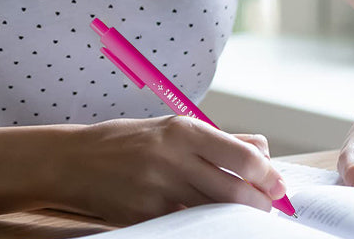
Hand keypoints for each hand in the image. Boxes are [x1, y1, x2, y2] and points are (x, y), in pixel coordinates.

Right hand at [53, 116, 285, 224]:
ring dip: (238, 216)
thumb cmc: (128, 141)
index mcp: (182, 131)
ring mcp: (159, 192)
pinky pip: (189, 225)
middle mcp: (173, 159)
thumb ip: (217, 140)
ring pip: (216, 212)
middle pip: (236, 191)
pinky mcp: (146, 218)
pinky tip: (211, 221)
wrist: (75, 161)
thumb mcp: (170, 128)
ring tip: (245, 214)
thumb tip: (261, 149)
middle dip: (262, 203)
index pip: (243, 157)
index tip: (278, 184)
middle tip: (270, 205)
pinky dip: (206, 224)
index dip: (269, 175)